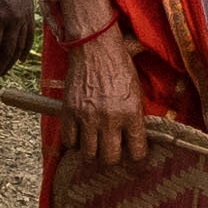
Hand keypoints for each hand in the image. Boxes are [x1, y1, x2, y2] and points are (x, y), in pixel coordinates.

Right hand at [55, 11, 147, 166]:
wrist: (94, 47)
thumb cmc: (119, 66)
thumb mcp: (136, 91)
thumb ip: (136, 117)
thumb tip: (137, 139)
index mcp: (131, 113)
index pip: (137, 152)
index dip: (136, 159)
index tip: (134, 159)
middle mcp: (110, 119)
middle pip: (110, 159)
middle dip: (112, 159)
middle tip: (112, 152)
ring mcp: (87, 117)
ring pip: (88, 154)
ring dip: (92, 153)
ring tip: (95, 146)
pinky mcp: (69, 112)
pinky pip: (69, 141)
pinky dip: (74, 142)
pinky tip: (80, 135)